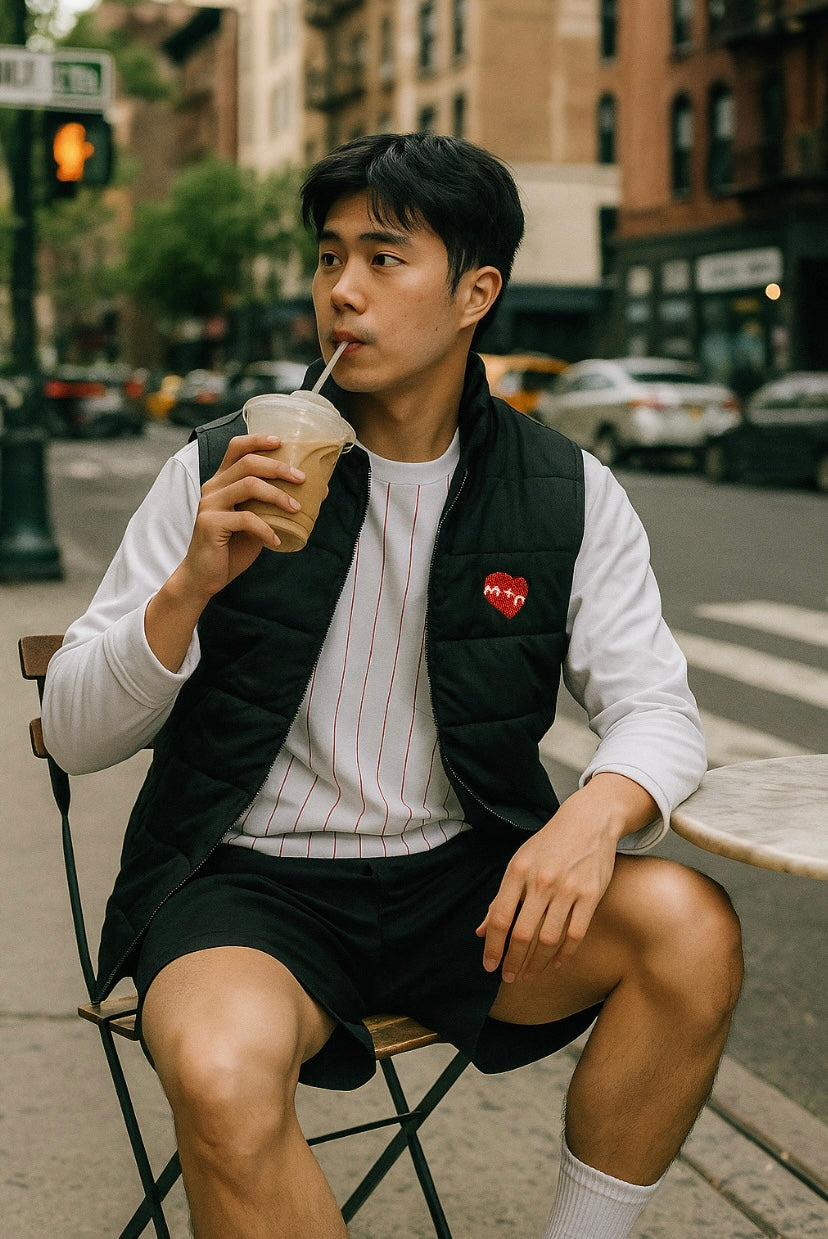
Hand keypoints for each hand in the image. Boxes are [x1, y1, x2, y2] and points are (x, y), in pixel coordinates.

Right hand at [180, 433, 305, 599]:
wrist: (205, 576)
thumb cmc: (233, 547)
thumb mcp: (258, 520)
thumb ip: (275, 505)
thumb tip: (318, 492)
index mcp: (222, 481)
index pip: (236, 448)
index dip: (258, 440)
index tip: (281, 442)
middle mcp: (213, 487)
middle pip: (247, 462)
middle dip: (278, 467)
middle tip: (302, 478)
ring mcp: (210, 504)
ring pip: (248, 485)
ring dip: (277, 495)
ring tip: (297, 508)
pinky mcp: (210, 523)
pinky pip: (246, 519)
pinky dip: (266, 529)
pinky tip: (276, 540)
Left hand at [476, 774, 656, 981]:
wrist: (588, 821)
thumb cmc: (549, 844)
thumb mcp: (519, 862)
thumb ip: (501, 897)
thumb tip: (482, 931)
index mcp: (518, 871)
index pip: (499, 917)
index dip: (493, 946)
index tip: (489, 966)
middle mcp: (541, 881)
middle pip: (522, 933)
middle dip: (513, 961)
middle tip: (510, 978)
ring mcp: (567, 889)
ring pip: (549, 938)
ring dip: (537, 963)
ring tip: (530, 975)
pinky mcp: (591, 895)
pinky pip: (575, 933)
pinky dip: (565, 954)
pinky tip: (556, 964)